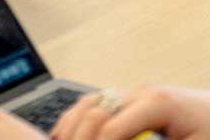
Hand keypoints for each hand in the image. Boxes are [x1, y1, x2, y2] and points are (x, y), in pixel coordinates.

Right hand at [53, 86, 209, 138]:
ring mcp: (138, 93)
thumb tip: (112, 139)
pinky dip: (81, 116)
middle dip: (79, 134)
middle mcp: (142, 92)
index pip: (111, 127)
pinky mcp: (137, 100)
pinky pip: (101, 103)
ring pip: (92, 102)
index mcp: (157, 102)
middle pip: (95, 110)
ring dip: (73, 123)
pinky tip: (70, 131)